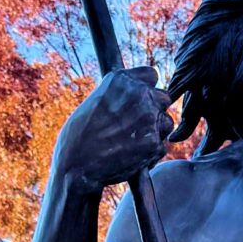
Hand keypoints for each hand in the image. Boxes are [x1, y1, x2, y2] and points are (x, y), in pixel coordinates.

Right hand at [56, 66, 175, 191]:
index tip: (138, 102)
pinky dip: (150, 154)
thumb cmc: (79, 136)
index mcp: (122, 80)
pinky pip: (161, 146)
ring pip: (166, 123)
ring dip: (155, 133)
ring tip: (131, 143)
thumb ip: (119, 96)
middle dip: (154, 111)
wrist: (76, 165)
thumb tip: (138, 96)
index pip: (151, 76)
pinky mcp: (154, 142)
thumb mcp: (95, 102)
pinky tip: (131, 157)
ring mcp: (149, 118)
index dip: (147, 89)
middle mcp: (139, 94)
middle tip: (135, 127)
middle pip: (163, 99)